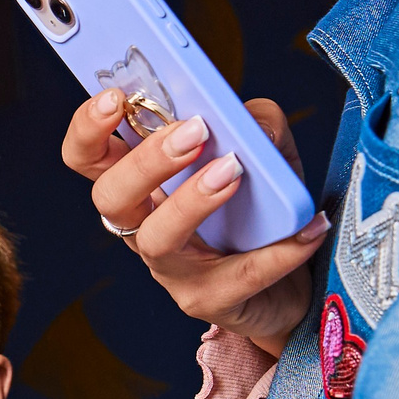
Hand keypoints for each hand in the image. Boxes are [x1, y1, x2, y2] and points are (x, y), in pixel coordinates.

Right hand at [63, 89, 327, 355]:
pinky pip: (239, 276)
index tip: (114, 97)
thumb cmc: (261, 215)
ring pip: (157, 238)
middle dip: (145, 160)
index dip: (89, 128)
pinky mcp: (209, 301)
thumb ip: (254, 124)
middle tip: (193, 131)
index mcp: (142, 186)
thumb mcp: (262, 156)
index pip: (90, 157)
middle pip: (109, 196)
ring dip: (192, 200)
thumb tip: (248, 117)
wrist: (289, 289)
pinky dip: (278, 250)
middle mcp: (143, 227)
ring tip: (234, 171)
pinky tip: (310, 226)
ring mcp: (172, 270)